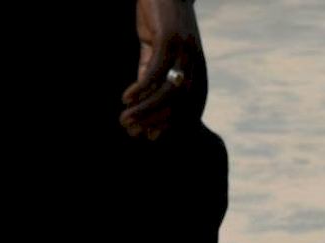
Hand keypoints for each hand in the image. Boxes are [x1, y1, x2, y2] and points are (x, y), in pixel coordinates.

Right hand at [121, 0, 207, 139]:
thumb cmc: (160, 22)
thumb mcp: (156, 53)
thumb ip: (151, 75)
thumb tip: (141, 101)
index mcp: (197, 73)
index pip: (190, 109)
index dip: (172, 127)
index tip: (152, 139)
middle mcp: (196, 66)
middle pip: (181, 105)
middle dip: (157, 123)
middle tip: (134, 132)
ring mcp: (185, 53)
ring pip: (169, 91)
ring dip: (147, 109)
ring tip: (126, 119)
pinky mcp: (170, 39)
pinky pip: (156, 70)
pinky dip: (141, 87)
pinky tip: (126, 98)